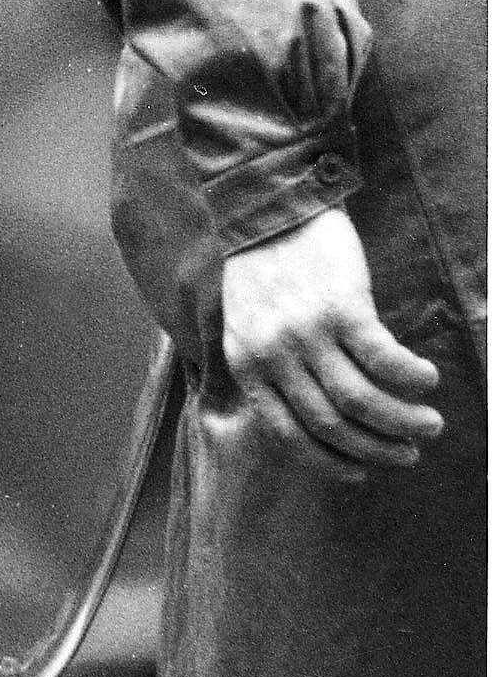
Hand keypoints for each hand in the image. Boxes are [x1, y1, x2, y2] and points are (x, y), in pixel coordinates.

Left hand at [220, 206, 443, 480]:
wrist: (272, 204)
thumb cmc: (268, 268)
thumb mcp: (250, 325)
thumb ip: (272, 368)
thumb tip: (317, 418)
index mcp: (247, 365)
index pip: (289, 434)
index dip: (329, 461)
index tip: (360, 472)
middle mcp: (274, 355)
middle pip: (331, 423)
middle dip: (376, 449)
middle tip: (409, 452)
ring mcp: (307, 331)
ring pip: (361, 400)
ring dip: (402, 420)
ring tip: (428, 423)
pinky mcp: (341, 306)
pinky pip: (383, 359)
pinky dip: (410, 378)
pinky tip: (426, 379)